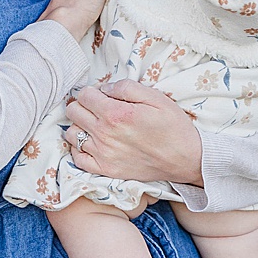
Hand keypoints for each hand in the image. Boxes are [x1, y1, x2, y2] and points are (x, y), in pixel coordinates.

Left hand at [63, 80, 203, 186]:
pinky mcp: (106, 170)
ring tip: (95, 124)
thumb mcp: (155, 97)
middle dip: (82, 105)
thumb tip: (105, 88)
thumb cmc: (173, 126)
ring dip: (79, 125)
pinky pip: (77, 158)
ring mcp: (103, 154)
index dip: (92, 91)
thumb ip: (126, 87)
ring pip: (71, 134)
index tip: (102, 95)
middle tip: (97, 107)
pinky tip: (91, 142)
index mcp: (116, 114)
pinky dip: (79, 148)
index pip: (84, 95)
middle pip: (73, 112)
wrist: (186, 159)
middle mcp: (105, 135)